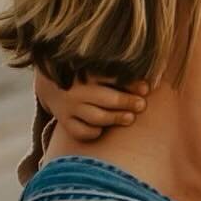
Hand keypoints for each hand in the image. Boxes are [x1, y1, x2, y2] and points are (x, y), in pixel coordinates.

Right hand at [34, 66, 152, 142]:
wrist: (50, 84)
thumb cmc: (85, 76)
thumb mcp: (96, 69)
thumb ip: (119, 74)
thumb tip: (150, 82)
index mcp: (86, 72)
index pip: (110, 77)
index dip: (130, 84)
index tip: (146, 88)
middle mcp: (76, 90)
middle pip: (105, 98)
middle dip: (126, 102)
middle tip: (142, 105)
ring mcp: (69, 107)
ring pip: (95, 117)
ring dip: (114, 118)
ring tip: (130, 118)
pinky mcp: (65, 122)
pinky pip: (81, 132)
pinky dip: (93, 132)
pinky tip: (103, 129)